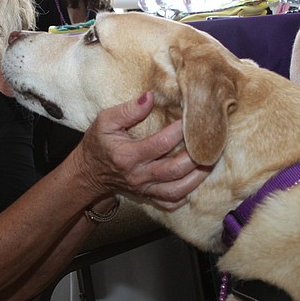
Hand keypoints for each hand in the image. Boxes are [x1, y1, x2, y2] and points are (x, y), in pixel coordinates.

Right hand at [70, 91, 210, 210]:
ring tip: (210, 162)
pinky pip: (171, 203)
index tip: (193, 117)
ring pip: (177, 190)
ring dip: (197, 178)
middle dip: (196, 157)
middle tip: (212, 142)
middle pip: (174, 170)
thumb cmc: (97, 144)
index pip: (161, 143)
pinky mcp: (147, 197)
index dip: (180, 131)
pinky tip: (195, 181)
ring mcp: (144, 189)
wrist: (88, 172)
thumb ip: (128, 110)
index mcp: (127, 155)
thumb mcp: (105, 121)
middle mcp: (138, 175)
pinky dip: (186, 195)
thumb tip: (150, 97)